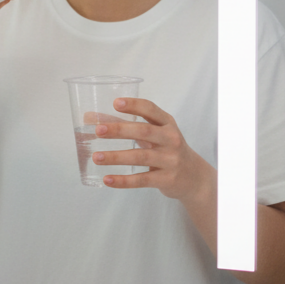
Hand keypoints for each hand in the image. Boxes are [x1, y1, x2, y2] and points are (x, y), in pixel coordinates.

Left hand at [91, 97, 213, 200]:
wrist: (195, 177)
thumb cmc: (167, 148)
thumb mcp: (153, 133)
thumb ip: (124, 124)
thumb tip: (90, 117)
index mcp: (166, 123)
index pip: (151, 109)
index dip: (134, 105)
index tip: (116, 103)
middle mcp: (171, 139)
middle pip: (144, 132)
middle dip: (120, 130)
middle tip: (98, 130)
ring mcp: (170, 160)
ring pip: (140, 157)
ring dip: (116, 157)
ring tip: (96, 157)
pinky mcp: (167, 180)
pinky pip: (142, 180)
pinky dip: (123, 180)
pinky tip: (107, 179)